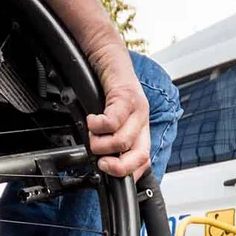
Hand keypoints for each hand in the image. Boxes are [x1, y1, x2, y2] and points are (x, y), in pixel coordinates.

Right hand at [85, 44, 150, 178]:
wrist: (109, 59)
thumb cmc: (108, 90)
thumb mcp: (114, 119)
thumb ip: (111, 138)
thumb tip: (100, 160)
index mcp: (141, 129)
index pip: (144, 161)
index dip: (129, 174)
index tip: (111, 176)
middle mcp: (143, 121)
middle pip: (139, 156)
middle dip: (117, 166)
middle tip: (100, 161)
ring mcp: (138, 109)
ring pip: (123, 141)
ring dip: (100, 144)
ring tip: (92, 135)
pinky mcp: (126, 96)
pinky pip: (113, 120)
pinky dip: (98, 126)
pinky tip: (91, 121)